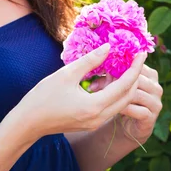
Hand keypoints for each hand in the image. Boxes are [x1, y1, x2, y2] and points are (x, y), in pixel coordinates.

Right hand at [13, 44, 147, 141]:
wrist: (28, 122)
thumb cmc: (43, 97)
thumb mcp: (66, 74)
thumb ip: (89, 61)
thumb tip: (108, 47)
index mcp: (94, 106)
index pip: (124, 86)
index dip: (135, 68)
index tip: (142, 53)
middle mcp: (99, 118)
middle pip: (127, 96)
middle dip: (134, 77)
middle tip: (136, 58)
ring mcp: (95, 123)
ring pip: (120, 103)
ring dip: (125, 86)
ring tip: (124, 66)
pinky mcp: (90, 123)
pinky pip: (110, 107)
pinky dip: (114, 93)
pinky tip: (109, 79)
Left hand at [88, 64, 162, 144]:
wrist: (125, 125)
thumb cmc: (118, 99)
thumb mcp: (114, 84)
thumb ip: (110, 75)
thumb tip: (100, 68)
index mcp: (150, 75)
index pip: (138, 65)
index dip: (119, 67)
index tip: (101, 70)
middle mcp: (156, 87)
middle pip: (137, 79)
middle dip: (116, 81)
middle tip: (97, 86)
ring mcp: (156, 103)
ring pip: (137, 94)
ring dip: (118, 96)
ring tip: (100, 96)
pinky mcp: (151, 118)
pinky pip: (139, 110)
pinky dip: (124, 109)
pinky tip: (111, 108)